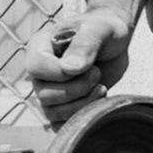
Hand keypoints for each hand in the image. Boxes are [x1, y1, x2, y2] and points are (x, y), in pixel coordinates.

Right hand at [24, 0, 141, 127]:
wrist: (116, 40)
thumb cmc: (105, 29)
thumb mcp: (100, 29)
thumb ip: (85, 45)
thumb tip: (70, 69)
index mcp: (40, 47)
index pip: (36, 68)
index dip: (61, 73)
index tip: (88, 65)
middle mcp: (41, 71)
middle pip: (45, 96)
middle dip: (77, 89)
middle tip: (97, 73)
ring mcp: (50, 89)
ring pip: (52, 113)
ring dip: (82, 104)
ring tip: (100, 86)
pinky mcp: (64, 103)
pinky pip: (59, 124)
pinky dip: (80, 118)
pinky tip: (98, 100)